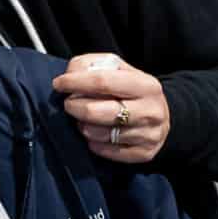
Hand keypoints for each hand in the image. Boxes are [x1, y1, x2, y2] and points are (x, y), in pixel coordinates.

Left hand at [50, 54, 168, 162]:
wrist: (159, 114)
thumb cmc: (129, 89)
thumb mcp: (115, 68)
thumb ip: (90, 65)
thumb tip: (69, 76)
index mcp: (145, 85)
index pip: (101, 82)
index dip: (74, 82)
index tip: (58, 84)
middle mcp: (151, 111)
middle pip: (96, 111)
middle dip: (74, 106)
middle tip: (69, 104)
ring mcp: (149, 134)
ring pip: (100, 134)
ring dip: (83, 126)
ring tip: (84, 119)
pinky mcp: (144, 153)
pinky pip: (106, 151)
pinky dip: (94, 143)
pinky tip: (95, 134)